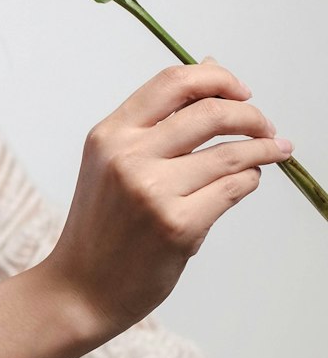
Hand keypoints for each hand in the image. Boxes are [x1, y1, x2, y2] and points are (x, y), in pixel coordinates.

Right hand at [46, 57, 292, 338]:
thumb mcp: (112, 162)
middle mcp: (128, 156)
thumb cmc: (102, 226)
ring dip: (263, 148)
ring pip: (230, 153)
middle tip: (265, 126)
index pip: (172, 83)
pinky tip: (250, 180)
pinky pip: (233, 188)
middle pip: (209, 112)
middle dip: (250, 114)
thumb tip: (209, 69)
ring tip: (276, 150)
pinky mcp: (178, 225)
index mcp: (109, 134)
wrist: (82, 287)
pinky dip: (251, 179)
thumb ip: (157, 120)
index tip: (240, 91)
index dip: (216, 79)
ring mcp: (153, 191)